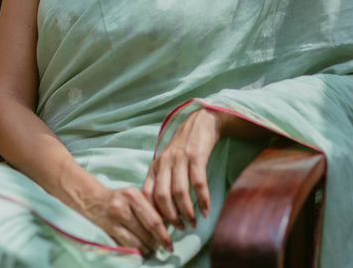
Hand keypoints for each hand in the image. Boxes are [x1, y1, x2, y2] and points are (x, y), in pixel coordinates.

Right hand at [80, 185, 172, 253]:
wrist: (93, 199)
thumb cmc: (120, 199)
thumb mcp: (134, 196)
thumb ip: (149, 207)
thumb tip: (168, 227)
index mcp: (133, 195)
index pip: (154, 219)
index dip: (164, 235)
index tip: (170, 245)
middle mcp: (123, 205)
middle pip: (146, 232)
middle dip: (156, 243)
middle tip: (161, 247)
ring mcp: (113, 217)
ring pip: (136, 241)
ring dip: (146, 249)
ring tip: (150, 249)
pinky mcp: (107, 228)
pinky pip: (125, 245)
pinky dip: (135, 250)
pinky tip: (139, 250)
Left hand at [141, 107, 220, 229]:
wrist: (200, 122)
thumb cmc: (183, 147)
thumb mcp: (166, 162)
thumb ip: (160, 181)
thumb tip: (159, 211)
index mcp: (155, 166)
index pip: (147, 194)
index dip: (152, 214)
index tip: (160, 228)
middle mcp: (164, 162)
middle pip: (162, 196)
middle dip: (170, 217)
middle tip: (179, 229)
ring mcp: (180, 159)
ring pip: (179, 192)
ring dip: (187, 211)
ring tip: (192, 223)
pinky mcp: (196, 156)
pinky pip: (198, 183)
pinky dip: (202, 200)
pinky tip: (205, 211)